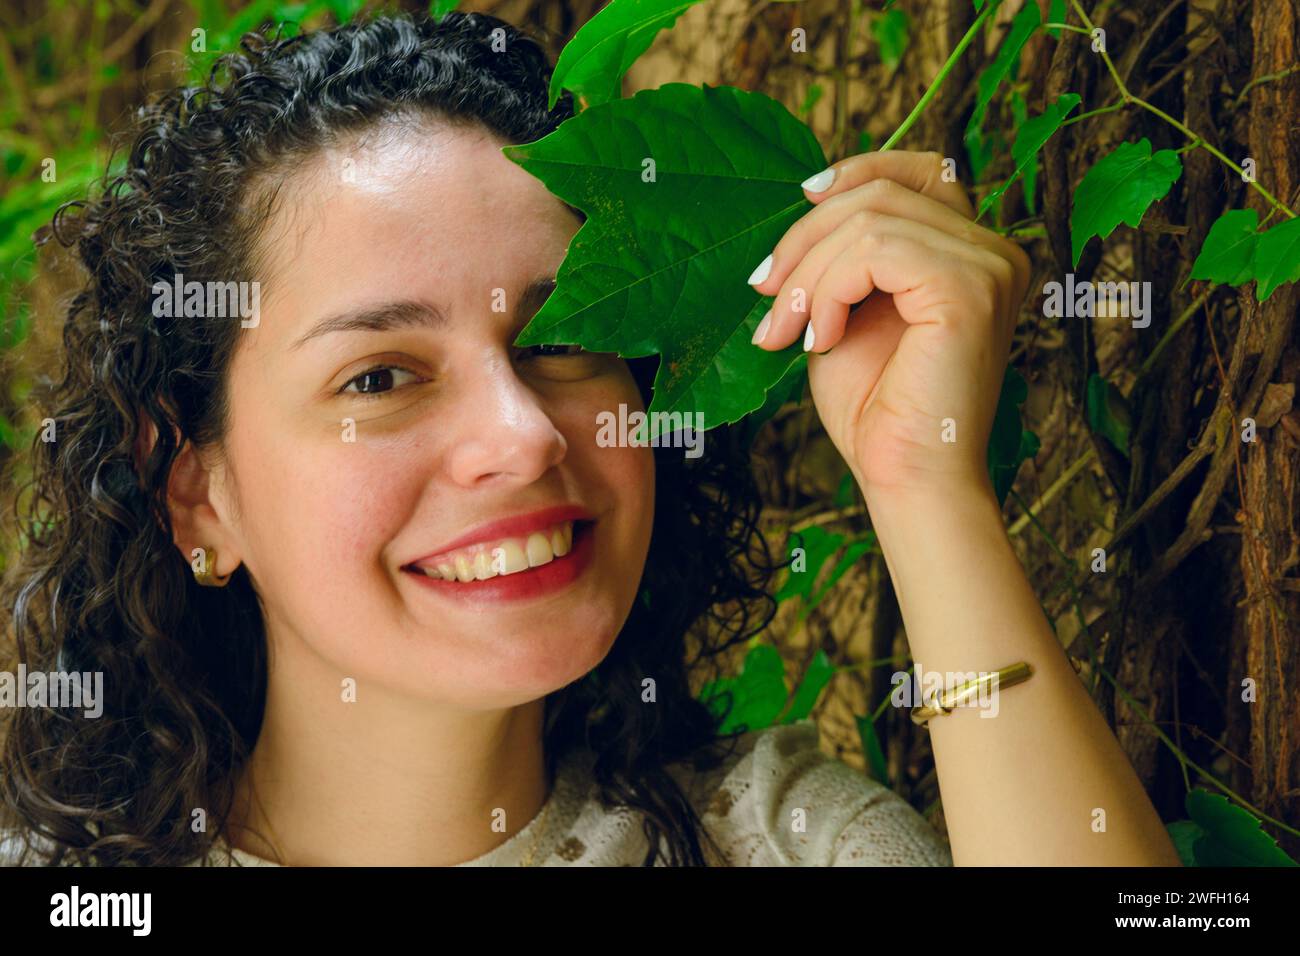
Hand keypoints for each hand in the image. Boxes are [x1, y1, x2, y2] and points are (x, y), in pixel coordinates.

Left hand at [748, 150, 1030, 502]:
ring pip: (869, 221)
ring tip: (788, 330)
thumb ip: (844, 255)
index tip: (799, 200)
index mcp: (971, 253)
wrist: (904, 478)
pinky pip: (875, 250)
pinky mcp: (971, 287)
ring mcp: (989, 265)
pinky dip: (829, 289)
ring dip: (809, 274)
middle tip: (766, 299)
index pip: (922, 170)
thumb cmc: (874, 409)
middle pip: (880, 193)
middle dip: (805, 240)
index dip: (858, 170)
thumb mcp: (846, 310)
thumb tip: (807, 196)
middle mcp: (994, 251)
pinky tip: (821, 338)